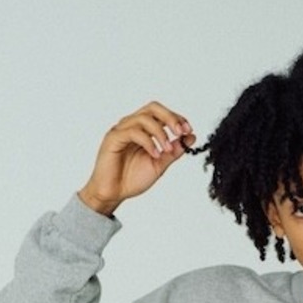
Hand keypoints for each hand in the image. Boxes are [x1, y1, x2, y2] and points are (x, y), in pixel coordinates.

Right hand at [77, 102, 194, 215]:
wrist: (112, 194)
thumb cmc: (131, 179)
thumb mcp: (159, 165)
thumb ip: (173, 151)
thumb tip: (190, 137)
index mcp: (143, 129)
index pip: (161, 114)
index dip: (176, 118)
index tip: (188, 130)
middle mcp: (132, 125)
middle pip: (153, 108)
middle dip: (170, 117)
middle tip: (181, 131)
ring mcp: (122, 130)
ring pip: (144, 118)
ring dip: (160, 132)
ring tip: (166, 149)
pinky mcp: (113, 138)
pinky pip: (134, 132)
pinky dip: (148, 142)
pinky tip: (155, 154)